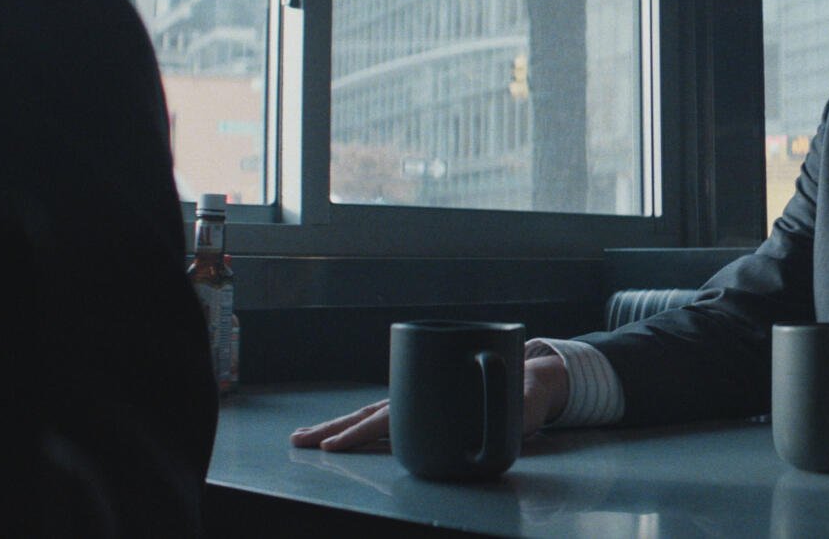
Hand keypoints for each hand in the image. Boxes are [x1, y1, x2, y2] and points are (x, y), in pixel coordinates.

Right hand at [289, 354, 574, 451]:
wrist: (530, 381)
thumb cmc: (523, 398)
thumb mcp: (519, 412)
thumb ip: (509, 418)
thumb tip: (505, 425)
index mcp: (436, 400)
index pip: (388, 420)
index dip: (359, 435)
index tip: (331, 448)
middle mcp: (422, 400)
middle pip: (370, 416)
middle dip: (333, 429)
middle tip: (298, 441)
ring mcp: (418, 403)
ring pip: (371, 415)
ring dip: (338, 428)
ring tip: (305, 438)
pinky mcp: (421, 410)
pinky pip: (384, 418)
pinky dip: (357, 427)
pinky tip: (338, 436)